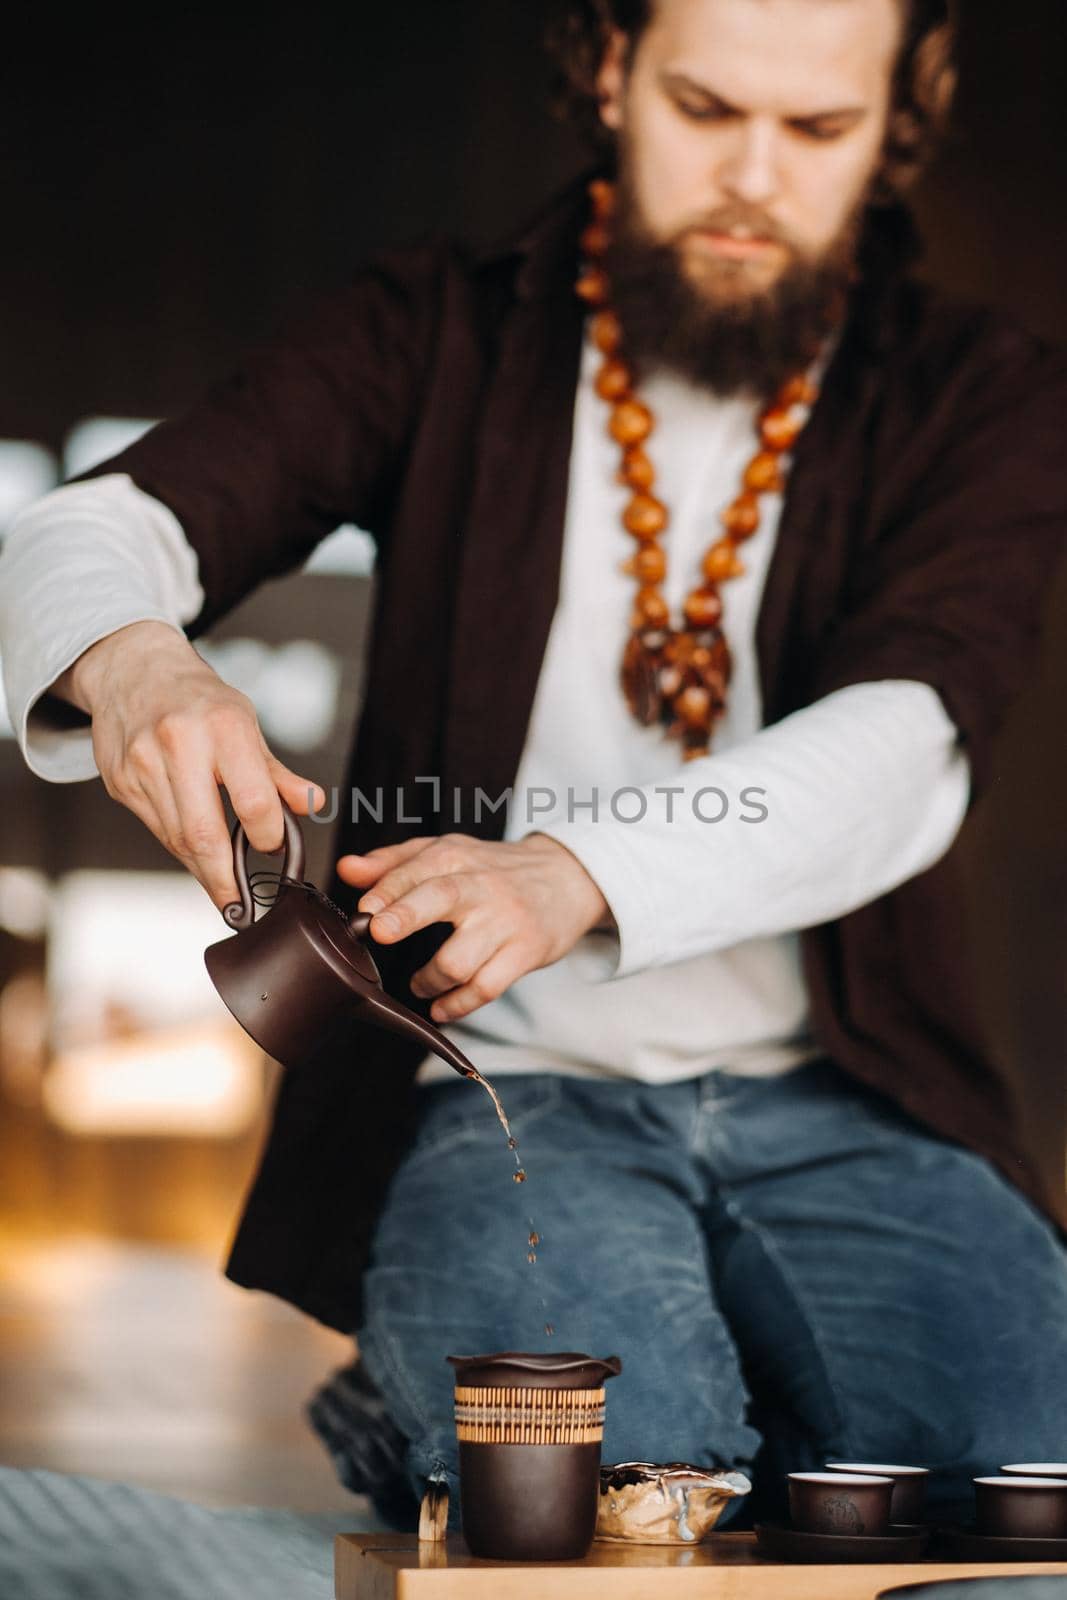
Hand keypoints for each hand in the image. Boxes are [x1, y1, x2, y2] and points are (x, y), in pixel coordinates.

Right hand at [63, 620, 324, 909]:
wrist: (134, 669)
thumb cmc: (198, 698)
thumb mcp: (246, 722)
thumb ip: (276, 772)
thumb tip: (311, 803)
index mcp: (223, 726)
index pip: (252, 800)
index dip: (267, 835)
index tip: (273, 850)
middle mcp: (179, 743)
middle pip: (203, 833)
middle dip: (224, 879)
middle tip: (239, 904)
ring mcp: (142, 763)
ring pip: (176, 837)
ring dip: (201, 867)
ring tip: (221, 880)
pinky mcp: (120, 779)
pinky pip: (155, 828)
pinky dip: (178, 846)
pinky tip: (193, 849)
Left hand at [335, 830, 615, 1020]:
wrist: (566, 878)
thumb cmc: (492, 869)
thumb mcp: (447, 854)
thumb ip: (394, 863)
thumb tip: (346, 869)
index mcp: (456, 857)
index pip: (418, 869)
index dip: (388, 889)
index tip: (366, 910)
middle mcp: (482, 886)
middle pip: (442, 896)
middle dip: (407, 914)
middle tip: (381, 934)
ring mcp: (506, 922)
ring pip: (461, 958)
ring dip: (429, 980)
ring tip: (418, 985)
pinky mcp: (525, 952)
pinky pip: (486, 987)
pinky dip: (458, 1004)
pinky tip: (441, 1007)